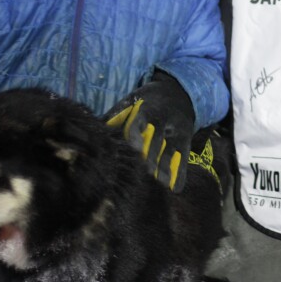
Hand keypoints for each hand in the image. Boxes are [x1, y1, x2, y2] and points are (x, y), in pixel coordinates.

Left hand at [105, 73, 194, 191]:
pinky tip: (175, 189)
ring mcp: (177, 132)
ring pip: (170, 152)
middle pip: (157, 141)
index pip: (141, 122)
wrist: (179, 93)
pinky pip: (183, 158)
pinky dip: (180, 174)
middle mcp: (164, 121)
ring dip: (165, 168)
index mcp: (147, 109)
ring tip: (160, 184)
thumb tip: (94, 131)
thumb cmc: (146, 102)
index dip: (137, 135)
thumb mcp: (132, 102)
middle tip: (146, 173)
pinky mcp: (186, 141)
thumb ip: (115, 117)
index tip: (134, 148)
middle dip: (151, 157)